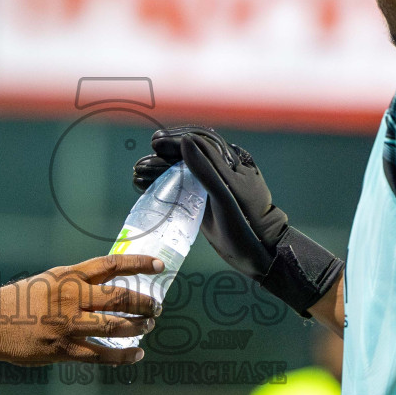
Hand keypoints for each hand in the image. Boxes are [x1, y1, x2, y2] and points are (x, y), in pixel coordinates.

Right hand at [0, 255, 161, 364]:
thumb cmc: (21, 301)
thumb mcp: (49, 281)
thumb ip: (77, 283)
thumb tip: (109, 286)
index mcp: (68, 276)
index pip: (112, 265)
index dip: (139, 264)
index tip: (159, 267)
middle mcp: (71, 297)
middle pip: (120, 298)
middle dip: (144, 303)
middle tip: (157, 307)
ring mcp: (68, 324)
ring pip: (115, 327)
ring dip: (137, 327)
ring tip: (148, 326)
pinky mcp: (63, 350)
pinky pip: (101, 355)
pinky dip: (123, 356)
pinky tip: (136, 355)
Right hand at [134, 127, 341, 315]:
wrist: (257, 254)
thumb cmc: (244, 225)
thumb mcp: (223, 195)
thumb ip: (205, 168)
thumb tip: (186, 140)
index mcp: (229, 162)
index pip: (199, 142)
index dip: (175, 140)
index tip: (155, 142)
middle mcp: (220, 170)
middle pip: (187, 155)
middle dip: (162, 157)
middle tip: (140, 164)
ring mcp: (212, 186)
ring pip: (182, 171)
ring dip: (159, 170)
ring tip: (138, 174)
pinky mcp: (205, 201)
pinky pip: (182, 186)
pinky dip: (164, 184)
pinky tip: (146, 187)